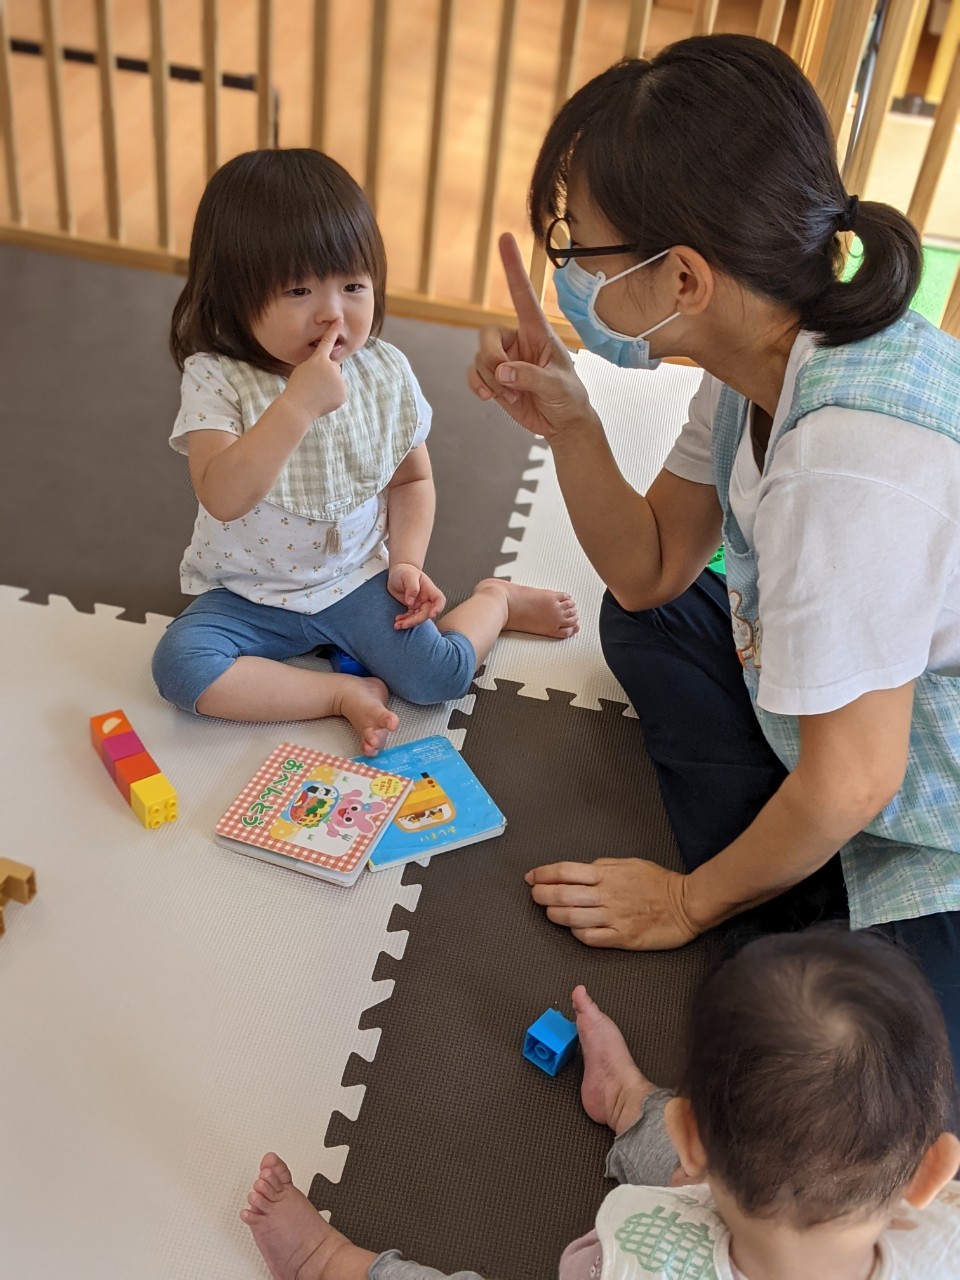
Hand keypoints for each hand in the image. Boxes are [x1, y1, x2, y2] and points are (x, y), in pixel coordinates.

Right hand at [280, 320, 346, 420]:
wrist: (298, 407)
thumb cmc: (296, 388)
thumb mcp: (303, 370)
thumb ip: (319, 366)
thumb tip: (332, 371)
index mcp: (319, 359)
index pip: (328, 341)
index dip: (334, 330)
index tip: (340, 319)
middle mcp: (332, 367)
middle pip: (333, 368)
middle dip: (327, 375)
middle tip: (314, 385)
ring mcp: (339, 381)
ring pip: (336, 382)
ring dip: (329, 387)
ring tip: (316, 394)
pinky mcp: (343, 394)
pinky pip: (339, 393)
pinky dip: (332, 397)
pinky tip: (322, 401)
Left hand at [388, 563, 445, 628]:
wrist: (398, 574)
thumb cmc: (405, 572)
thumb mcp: (408, 576)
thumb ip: (411, 587)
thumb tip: (411, 602)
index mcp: (429, 589)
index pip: (439, 599)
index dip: (438, 608)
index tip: (432, 615)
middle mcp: (426, 599)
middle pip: (426, 613)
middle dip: (416, 620)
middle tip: (404, 624)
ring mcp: (420, 605)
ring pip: (418, 618)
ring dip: (409, 623)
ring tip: (398, 625)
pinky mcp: (412, 608)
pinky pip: (410, 618)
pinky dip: (404, 621)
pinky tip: (397, 622)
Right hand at [467, 233, 594, 441]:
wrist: (562, 425)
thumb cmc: (568, 399)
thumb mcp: (557, 386)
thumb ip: (531, 377)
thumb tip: (503, 372)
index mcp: (538, 333)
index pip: (523, 295)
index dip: (513, 268)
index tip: (504, 238)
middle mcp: (518, 341)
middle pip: (487, 334)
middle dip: (490, 358)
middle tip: (505, 380)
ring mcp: (505, 359)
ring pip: (479, 358)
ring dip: (490, 381)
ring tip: (512, 396)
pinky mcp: (495, 379)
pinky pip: (473, 374)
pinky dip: (478, 386)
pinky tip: (491, 398)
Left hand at [525, 858, 699, 949]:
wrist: (686, 904)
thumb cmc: (659, 882)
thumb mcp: (628, 864)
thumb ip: (603, 868)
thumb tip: (581, 872)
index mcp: (607, 874)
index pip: (565, 871)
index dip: (544, 874)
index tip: (532, 877)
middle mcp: (606, 894)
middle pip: (563, 894)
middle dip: (542, 895)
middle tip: (534, 895)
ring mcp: (614, 917)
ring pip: (572, 917)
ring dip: (554, 915)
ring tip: (548, 912)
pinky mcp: (622, 937)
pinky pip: (590, 938)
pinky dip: (576, 933)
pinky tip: (572, 929)